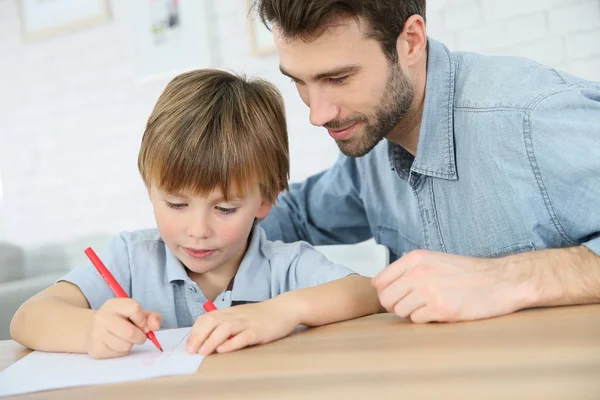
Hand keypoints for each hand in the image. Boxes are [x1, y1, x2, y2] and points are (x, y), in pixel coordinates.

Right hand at [85, 298, 161, 358]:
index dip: (143, 320)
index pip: (134, 308)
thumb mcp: (138, 314)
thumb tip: (155, 327)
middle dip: (141, 337)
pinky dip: (123, 351)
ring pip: (125, 345)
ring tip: (126, 340)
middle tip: (140, 336)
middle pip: (130, 332)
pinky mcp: (96, 348)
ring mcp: (97, 333)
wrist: (94, 330)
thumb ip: (152, 317)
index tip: (143, 325)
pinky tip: (117, 344)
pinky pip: (119, 354)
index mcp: (114, 304)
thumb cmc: (122, 320)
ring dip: (131, 345)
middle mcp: (103, 317)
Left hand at [186, 298, 299, 354]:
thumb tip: (208, 338)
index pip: (206, 318)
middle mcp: (236, 316)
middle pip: (212, 321)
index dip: (195, 331)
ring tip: (203, 352)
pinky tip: (224, 349)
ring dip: (211, 340)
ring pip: (225, 328)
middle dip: (198, 336)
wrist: (285, 308)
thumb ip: (226, 324)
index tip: (188, 345)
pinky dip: (232, 343)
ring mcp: (247, 322)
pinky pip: (243, 336)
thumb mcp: (241, 316)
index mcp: (230, 312)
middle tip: (191, 351)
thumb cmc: (262, 315)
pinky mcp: (259, 331)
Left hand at [371, 250, 527, 322]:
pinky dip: (426, 319)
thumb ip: (407, 270)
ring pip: (400, 311)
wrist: (501, 281)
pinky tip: (440, 311)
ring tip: (430, 306)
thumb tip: (378, 284)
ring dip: (412, 313)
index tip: (398, 295)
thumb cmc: (468, 273)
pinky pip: (417, 320)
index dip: (386, 292)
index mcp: (415, 258)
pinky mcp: (441, 308)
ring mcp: (429, 290)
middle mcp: (419, 272)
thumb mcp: (434, 260)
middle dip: (396, 305)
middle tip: (413, 305)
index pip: (380, 281)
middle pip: (386, 298)